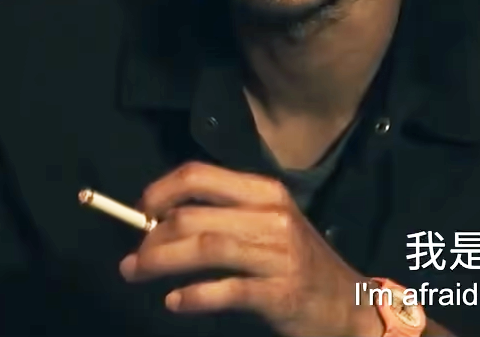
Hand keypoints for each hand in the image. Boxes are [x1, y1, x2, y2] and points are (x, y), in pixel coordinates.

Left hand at [121, 162, 377, 336]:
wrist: (348, 302)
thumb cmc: (298, 263)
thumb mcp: (270, 225)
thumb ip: (225, 216)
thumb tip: (159, 221)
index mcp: (266, 192)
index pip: (200, 175)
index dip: (159, 191)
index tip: (138, 213)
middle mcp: (273, 216)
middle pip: (194, 215)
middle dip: (151, 238)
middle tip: (131, 261)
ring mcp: (280, 254)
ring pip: (206, 247)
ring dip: (161, 262)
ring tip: (137, 275)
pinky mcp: (282, 292)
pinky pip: (227, 289)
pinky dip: (194, 296)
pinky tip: (175, 302)